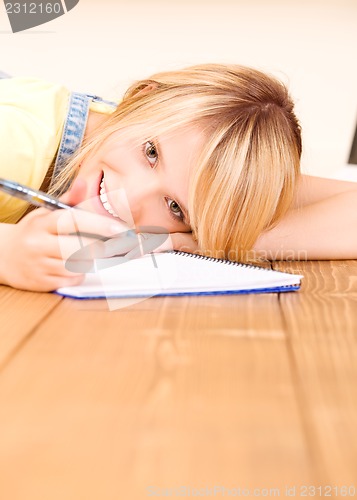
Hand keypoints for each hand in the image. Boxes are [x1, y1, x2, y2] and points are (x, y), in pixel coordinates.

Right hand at [0, 178, 132, 290]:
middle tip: (120, 245)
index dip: (99, 225)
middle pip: (80, 247)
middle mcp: (38, 244)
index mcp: (42, 223)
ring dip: (92, 260)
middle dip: (104, 247)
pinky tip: (77, 266)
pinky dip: (80, 273)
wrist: (4, 256)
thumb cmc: (33, 232)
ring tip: (94, 253)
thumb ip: (69, 201)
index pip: (73, 221)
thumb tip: (84, 183)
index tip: (120, 229)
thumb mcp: (46, 213)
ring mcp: (39, 265)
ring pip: (78, 265)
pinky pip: (72, 279)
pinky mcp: (42, 283)